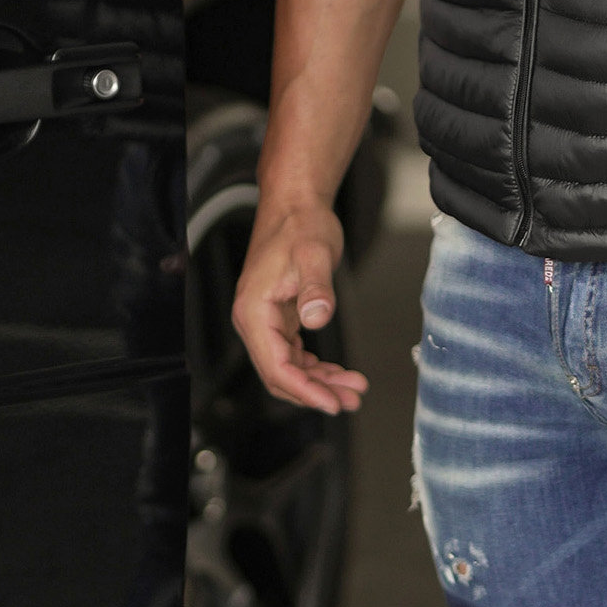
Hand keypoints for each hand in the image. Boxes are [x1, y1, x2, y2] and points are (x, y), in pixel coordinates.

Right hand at [231, 202, 368, 414]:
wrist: (296, 203)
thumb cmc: (301, 224)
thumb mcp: (314, 254)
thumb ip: (315, 288)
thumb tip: (317, 319)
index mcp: (254, 311)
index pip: (276, 367)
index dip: (304, 390)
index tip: (331, 403)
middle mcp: (254, 320)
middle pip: (281, 373)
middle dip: (316, 391)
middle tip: (350, 399)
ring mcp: (266, 320)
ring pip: (289, 366)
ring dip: (319, 381)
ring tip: (352, 389)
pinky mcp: (280, 316)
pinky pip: (294, 352)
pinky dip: (315, 365)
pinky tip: (336, 373)